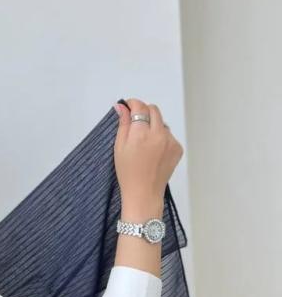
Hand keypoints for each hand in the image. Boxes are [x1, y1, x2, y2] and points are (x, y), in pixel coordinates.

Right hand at [113, 98, 183, 212]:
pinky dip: (161, 138)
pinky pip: (169, 135)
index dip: (133, 104)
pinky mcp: (178, 148)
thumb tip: (122, 106)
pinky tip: (153, 151)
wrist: (144, 192)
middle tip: (135, 123)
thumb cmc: (127, 172)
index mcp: (141, 134)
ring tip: (144, 142)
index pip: (140, 107)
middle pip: (154, 110)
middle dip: (144, 112)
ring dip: (154, 126)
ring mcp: (171, 141)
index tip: (128, 106)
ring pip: (162, 123)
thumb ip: (123, 124)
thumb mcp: (119, 146)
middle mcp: (159, 134)